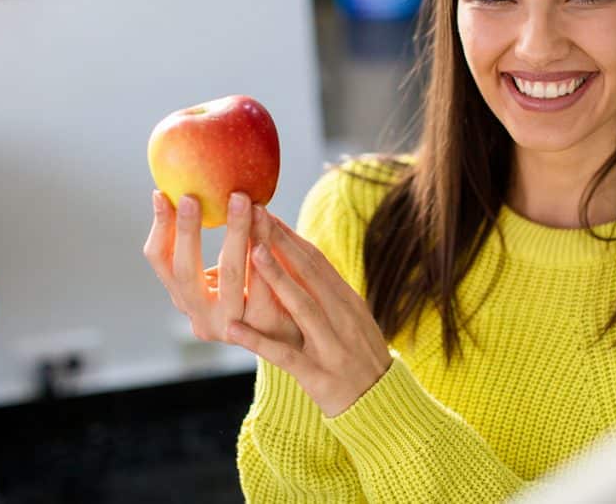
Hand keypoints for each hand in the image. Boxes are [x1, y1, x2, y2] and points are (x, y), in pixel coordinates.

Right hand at [143, 190, 301, 349]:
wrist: (301, 339)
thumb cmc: (263, 292)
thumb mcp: (234, 269)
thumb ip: (223, 241)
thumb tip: (203, 186)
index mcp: (186, 297)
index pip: (160, 260)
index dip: (160, 228)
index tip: (163, 194)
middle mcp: (201, 318)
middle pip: (186, 272)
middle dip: (188, 231)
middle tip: (193, 196)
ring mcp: (231, 330)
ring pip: (230, 278)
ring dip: (237, 236)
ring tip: (248, 204)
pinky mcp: (263, 336)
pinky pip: (264, 292)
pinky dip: (266, 261)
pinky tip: (272, 235)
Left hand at [226, 208, 392, 417]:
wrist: (381, 403)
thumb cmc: (359, 356)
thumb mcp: (352, 318)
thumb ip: (327, 292)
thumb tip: (297, 257)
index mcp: (347, 302)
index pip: (317, 261)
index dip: (290, 235)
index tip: (266, 212)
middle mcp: (342, 318)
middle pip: (310, 273)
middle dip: (281, 243)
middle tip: (256, 215)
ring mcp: (331, 346)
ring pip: (302, 306)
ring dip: (277, 279)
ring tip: (252, 253)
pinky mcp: (318, 375)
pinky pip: (285, 356)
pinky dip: (259, 342)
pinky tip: (234, 329)